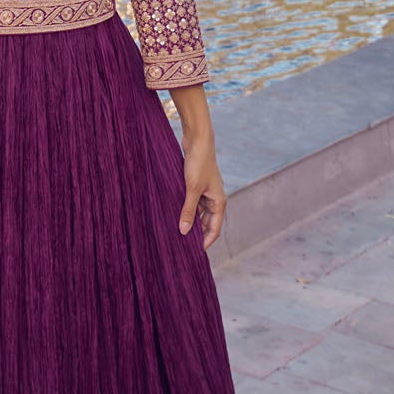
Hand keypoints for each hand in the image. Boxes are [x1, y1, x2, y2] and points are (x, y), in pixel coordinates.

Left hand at [179, 133, 226, 249]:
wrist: (198, 140)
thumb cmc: (198, 163)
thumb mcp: (192, 189)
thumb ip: (188, 210)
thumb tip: (183, 231)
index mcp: (219, 202)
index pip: (214, 229)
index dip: (205, 242)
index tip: (194, 253)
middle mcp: (215, 198)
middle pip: (206, 222)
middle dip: (196, 232)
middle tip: (182, 244)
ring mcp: (206, 191)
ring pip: (199, 212)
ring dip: (190, 220)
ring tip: (176, 231)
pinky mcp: (197, 184)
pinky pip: (193, 202)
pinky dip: (186, 208)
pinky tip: (174, 213)